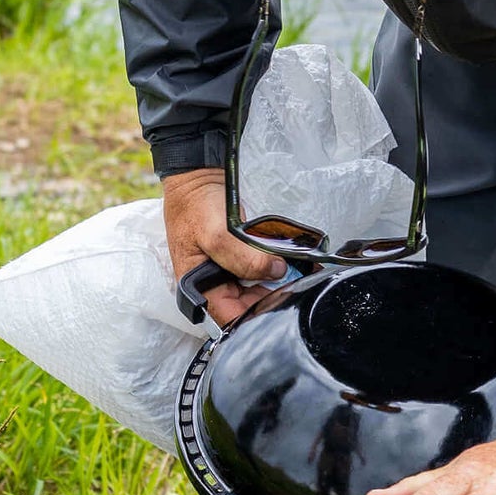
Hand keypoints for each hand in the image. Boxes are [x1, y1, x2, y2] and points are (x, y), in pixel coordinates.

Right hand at [162, 168, 285, 325]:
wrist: (198, 176)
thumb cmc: (194, 204)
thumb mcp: (215, 233)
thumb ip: (243, 258)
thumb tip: (275, 271)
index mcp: (198, 287)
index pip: (230, 318)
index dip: (256, 316)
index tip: (282, 306)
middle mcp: (214, 285)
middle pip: (249, 306)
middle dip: (274, 298)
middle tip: (298, 289)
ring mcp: (228, 272)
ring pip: (258, 291)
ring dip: (280, 285)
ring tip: (302, 277)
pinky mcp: (241, 259)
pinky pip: (262, 272)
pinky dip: (277, 270)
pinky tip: (296, 266)